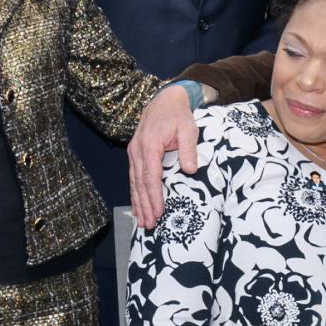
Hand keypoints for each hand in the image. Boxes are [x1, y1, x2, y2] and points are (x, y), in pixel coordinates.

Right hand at [128, 88, 203, 224]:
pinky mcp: (135, 154)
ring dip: (138, 203)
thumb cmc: (178, 115)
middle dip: (144, 206)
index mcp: (150, 145)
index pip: (151, 177)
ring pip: (134, 182)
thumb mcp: (188, 129)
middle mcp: (137, 150)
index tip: (158, 213)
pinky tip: (137, 207)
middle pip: (139, 184)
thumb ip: (188, 149)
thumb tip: (191, 170)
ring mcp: (134, 152)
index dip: (154, 197)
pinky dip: (135, 194)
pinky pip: (134, 177)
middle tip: (149, 225)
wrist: (165, 100)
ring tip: (143, 222)